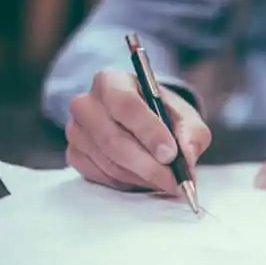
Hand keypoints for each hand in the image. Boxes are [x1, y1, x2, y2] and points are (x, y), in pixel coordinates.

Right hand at [66, 70, 211, 193]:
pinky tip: (144, 179)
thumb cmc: (162, 115)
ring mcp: (76, 130)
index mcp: (112, 81)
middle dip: (148, 165)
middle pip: (112, 139)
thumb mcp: (185, 117)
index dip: (149, 132)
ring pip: (108, 162)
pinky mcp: (74, 154)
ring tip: (165, 181)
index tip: (171, 154)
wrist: (141, 122)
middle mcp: (86, 103)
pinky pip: (100, 176)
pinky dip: (127, 183)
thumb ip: (191, 135)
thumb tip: (187, 159)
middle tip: (173, 180)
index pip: (125, 104)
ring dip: (141, 177)